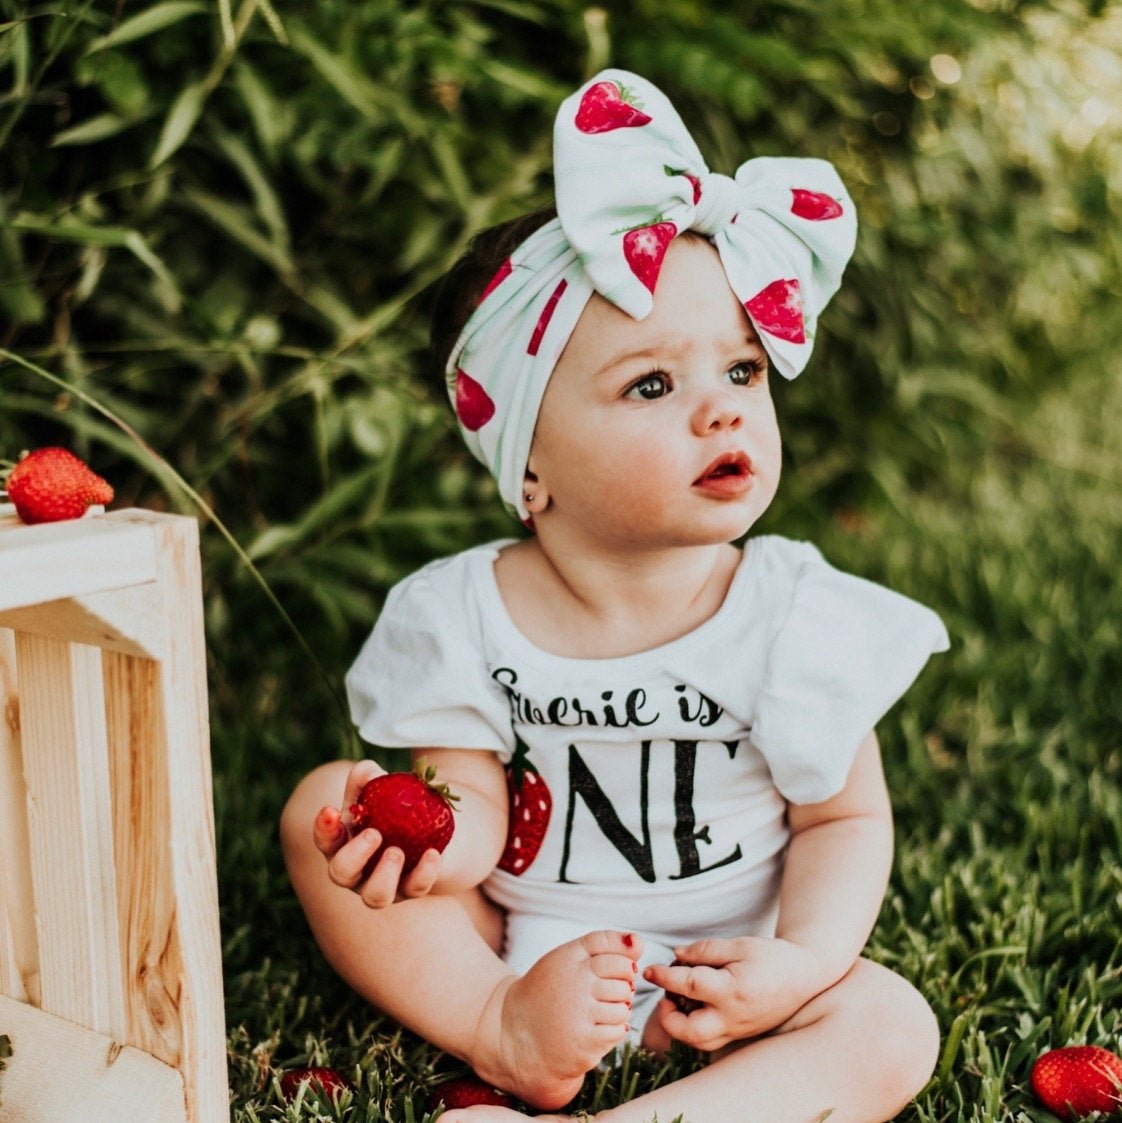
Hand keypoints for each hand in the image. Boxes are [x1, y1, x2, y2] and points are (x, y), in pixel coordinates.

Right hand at [312, 759, 442, 908]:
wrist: (433, 828)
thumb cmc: (395, 805)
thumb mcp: (382, 786)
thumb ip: (369, 775)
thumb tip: (370, 773)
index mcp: (344, 842)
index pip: (325, 839)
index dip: (324, 828)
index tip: (331, 810)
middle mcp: (357, 870)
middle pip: (341, 873)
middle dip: (354, 855)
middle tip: (373, 834)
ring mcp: (383, 885)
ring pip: (375, 897)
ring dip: (384, 876)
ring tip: (397, 852)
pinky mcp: (411, 890)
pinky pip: (415, 888)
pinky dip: (424, 872)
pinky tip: (432, 853)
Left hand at [642, 936, 834, 1050]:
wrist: (803, 976)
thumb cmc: (771, 957)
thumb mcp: (738, 945)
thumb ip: (704, 950)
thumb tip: (676, 956)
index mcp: (733, 990)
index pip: (689, 986)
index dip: (664, 977)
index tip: (649, 970)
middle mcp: (734, 1016)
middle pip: (690, 1031)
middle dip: (668, 1017)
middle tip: (664, 995)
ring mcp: (738, 1030)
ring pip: (699, 1042)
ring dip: (680, 1026)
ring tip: (677, 1000)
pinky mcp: (740, 1035)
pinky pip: (711, 1041)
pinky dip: (694, 1029)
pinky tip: (692, 1007)